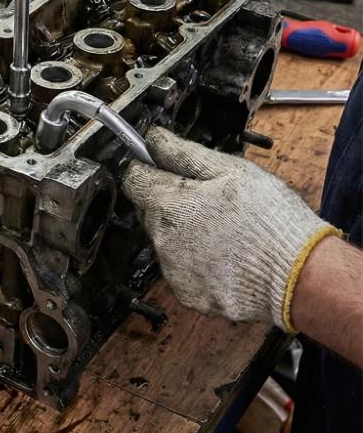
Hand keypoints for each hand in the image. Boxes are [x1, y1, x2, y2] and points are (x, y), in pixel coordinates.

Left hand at [122, 128, 338, 332]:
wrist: (299, 275)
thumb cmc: (270, 219)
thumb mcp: (231, 171)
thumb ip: (184, 153)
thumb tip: (154, 139)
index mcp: (168, 205)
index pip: (134, 179)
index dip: (147, 168)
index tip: (161, 165)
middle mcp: (161, 240)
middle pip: (149, 210)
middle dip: (170, 201)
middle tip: (209, 200)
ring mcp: (172, 270)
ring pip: (165, 240)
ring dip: (183, 232)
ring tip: (224, 231)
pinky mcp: (186, 293)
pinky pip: (181, 270)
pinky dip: (196, 261)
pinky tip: (225, 256)